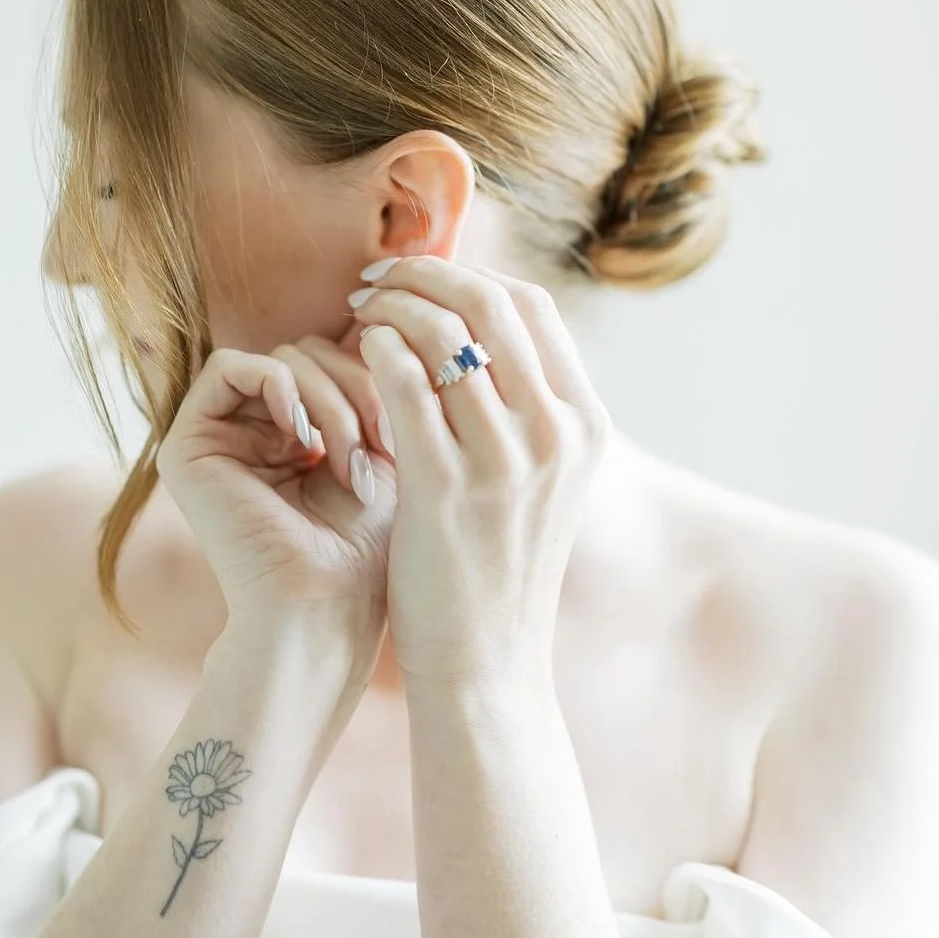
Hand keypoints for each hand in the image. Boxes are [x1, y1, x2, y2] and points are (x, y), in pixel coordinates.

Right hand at [155, 323, 396, 672]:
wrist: (328, 607)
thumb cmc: (370, 545)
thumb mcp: (388, 449)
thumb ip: (380, 383)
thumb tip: (397, 313)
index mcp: (302, 432)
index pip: (339, 356)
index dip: (378, 377)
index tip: (407, 429)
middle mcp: (257, 430)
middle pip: (311, 350)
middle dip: (356, 387)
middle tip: (378, 445)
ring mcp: (220, 436)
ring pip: (281, 356)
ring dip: (327, 397)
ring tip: (345, 457)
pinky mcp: (185, 445)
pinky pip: (231, 367)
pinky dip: (277, 386)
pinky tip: (303, 436)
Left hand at [352, 255, 611, 694]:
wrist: (488, 664)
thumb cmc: (498, 567)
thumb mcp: (540, 483)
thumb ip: (523, 410)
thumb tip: (478, 334)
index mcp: (585, 425)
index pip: (532, 306)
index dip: (472, 275)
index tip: (425, 279)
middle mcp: (556, 434)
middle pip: (491, 302)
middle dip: (427, 273)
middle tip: (377, 278)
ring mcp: (505, 460)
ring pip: (444, 333)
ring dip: (392, 305)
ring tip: (357, 309)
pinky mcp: (446, 487)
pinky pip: (404, 383)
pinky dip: (374, 350)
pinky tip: (353, 351)